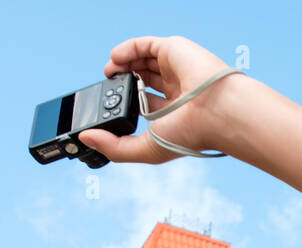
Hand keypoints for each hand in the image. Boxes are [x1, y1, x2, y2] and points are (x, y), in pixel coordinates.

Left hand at [78, 36, 237, 163]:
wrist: (215, 112)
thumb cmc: (190, 134)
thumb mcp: (147, 148)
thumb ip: (115, 147)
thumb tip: (85, 138)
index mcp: (175, 114)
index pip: (145, 103)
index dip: (125, 104)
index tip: (108, 108)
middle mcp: (176, 90)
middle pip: (141, 80)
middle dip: (121, 83)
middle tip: (106, 88)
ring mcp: (175, 68)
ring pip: (142, 61)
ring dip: (121, 65)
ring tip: (108, 73)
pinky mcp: (173, 49)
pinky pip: (145, 44)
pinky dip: (127, 49)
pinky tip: (115, 59)